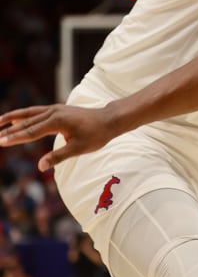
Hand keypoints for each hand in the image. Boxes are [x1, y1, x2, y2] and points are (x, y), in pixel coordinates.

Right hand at [0, 104, 116, 170]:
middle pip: (26, 123)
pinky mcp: (58, 109)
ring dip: (13, 118)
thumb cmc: (96, 135)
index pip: (30, 132)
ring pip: (29, 114)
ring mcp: (55, 109)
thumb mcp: (78, 149)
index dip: (14, 138)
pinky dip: (24, 115)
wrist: (110, 120)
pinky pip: (37, 112)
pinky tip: (16, 120)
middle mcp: (53, 112)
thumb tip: (40, 167)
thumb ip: (58, 157)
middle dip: (9, 131)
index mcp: (57, 122)